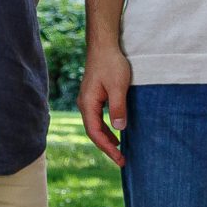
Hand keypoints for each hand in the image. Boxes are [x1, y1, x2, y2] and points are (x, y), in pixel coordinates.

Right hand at [77, 44, 131, 167]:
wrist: (103, 46)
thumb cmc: (111, 64)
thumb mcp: (118, 86)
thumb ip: (118, 108)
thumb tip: (119, 128)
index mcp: (88, 103)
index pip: (95, 133)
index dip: (107, 148)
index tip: (120, 159)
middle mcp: (84, 104)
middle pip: (93, 132)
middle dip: (107, 147)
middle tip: (121, 160)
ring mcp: (88, 100)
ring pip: (94, 126)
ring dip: (106, 139)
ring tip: (119, 150)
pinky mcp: (93, 96)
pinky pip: (97, 118)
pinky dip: (106, 129)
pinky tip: (116, 132)